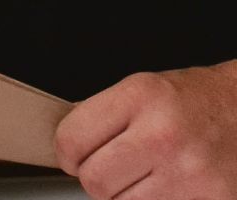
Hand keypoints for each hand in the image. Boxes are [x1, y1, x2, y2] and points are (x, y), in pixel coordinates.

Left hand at [55, 62, 236, 198]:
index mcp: (140, 96)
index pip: (71, 139)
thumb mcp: (143, 89)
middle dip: (97, 179)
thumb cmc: (195, 100)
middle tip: (112, 169)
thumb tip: (66, 146)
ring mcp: (189, 170)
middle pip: (94, 181)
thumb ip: (102, 115)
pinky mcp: (211, 197)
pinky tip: (169, 184)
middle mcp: (163, 133)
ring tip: (147, 174)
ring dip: (127, 195)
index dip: (67, 154)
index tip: (75, 157)